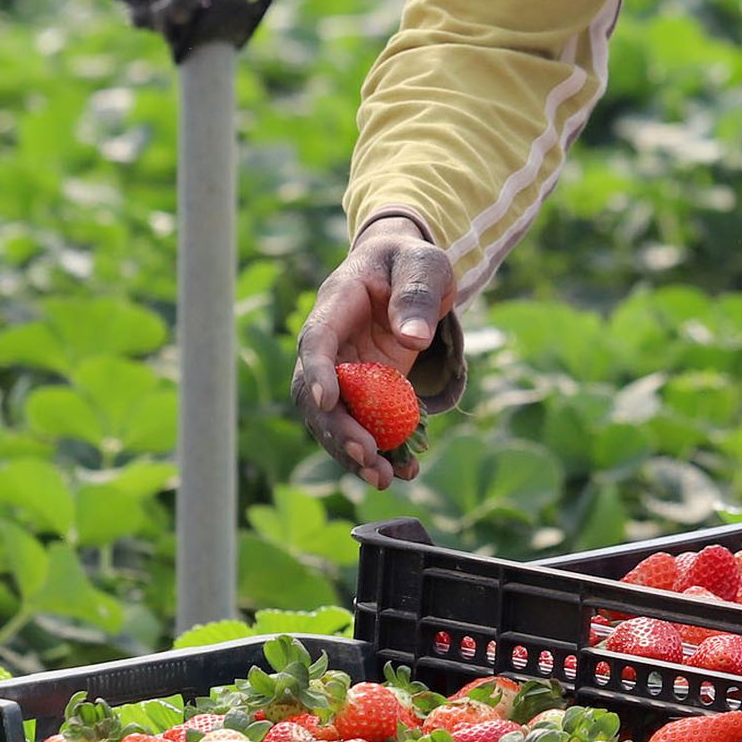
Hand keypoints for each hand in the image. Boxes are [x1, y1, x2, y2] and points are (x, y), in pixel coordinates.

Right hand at [291, 219, 456, 488]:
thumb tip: (413, 338)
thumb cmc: (412, 261)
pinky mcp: (363, 390)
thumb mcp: (424, 265)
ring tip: (382, 479)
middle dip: (337, 428)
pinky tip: (401, 471)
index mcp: (336, 304)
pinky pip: (362, 424)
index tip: (327, 399)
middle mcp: (331, 342)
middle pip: (316, 392)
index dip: (317, 370)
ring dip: (352, 451)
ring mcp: (344, 370)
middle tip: (365, 455)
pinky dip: (378, 450)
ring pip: (333, 418)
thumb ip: (417, 295)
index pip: (317, 340)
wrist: (408, 272)